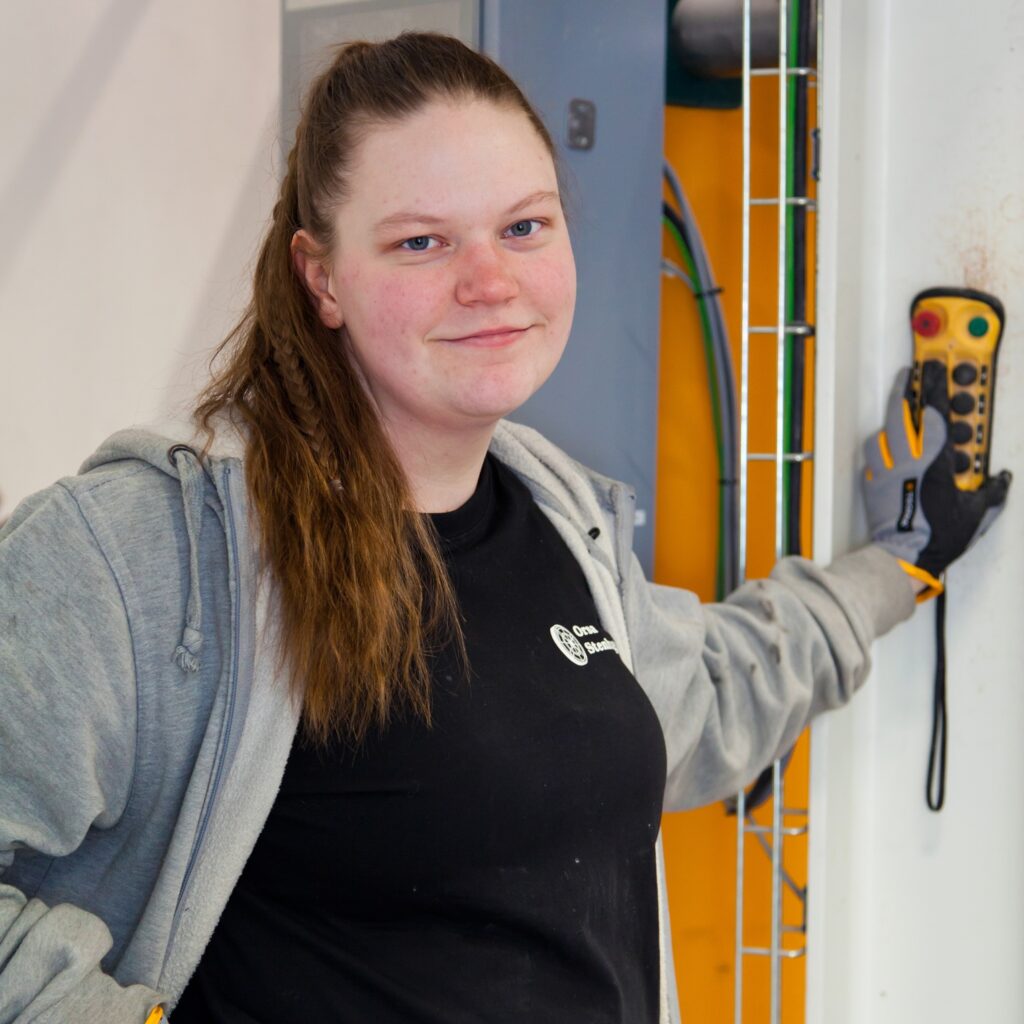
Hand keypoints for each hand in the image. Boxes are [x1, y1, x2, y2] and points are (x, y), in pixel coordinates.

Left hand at [862, 363, 1010, 596]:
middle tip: (906, 375)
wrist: (905, 555)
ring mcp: (885, 471)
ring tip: (895, 413)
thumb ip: (992, 491)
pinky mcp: (872, 484)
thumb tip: (1002, 479)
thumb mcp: (976, 513)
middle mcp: (906, 460)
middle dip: (902, 390)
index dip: (931, 389)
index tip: (932, 371)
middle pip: (898, 414)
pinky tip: (885, 448)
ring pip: (880, 434)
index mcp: (934, 462)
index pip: (933, 416)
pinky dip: (878, 449)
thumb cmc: (939, 535)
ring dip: (888, 422)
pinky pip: (871, 457)